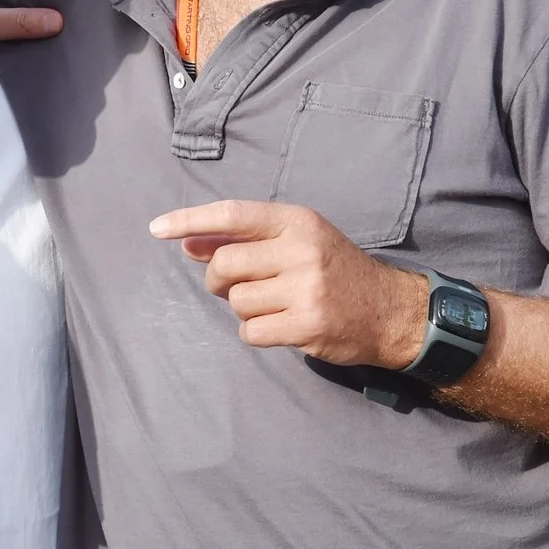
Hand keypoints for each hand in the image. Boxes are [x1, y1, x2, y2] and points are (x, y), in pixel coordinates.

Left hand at [149, 200, 427, 368]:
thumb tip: (188, 243)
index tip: (157, 228)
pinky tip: (279, 326)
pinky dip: (255, 333)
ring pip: (236, 302)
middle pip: (225, 265)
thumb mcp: (296, 240)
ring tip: (272, 305)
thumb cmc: (333, 270)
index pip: (232, 215)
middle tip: (234, 286)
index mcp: (297, 222)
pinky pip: (251, 332)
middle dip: (218, 280)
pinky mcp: (307, 326)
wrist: (390, 310)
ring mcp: (306, 290)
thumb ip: (244, 240)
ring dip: (243, 309)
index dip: (190, 220)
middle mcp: (302, 251)